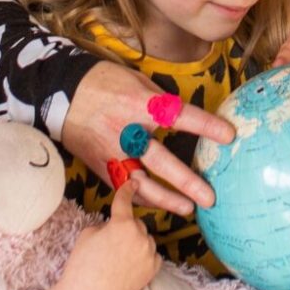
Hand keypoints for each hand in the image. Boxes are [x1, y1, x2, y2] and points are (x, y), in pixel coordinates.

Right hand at [55, 176, 159, 289]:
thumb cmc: (81, 266)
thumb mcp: (87, 234)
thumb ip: (106, 223)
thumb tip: (115, 225)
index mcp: (122, 224)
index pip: (125, 200)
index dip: (127, 189)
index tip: (133, 181)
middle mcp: (140, 236)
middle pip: (136, 223)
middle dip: (126, 228)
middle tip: (109, 244)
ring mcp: (149, 254)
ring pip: (145, 239)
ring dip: (135, 242)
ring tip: (116, 259)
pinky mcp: (153, 270)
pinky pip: (151, 255)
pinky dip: (143, 256)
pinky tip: (128, 266)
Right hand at [61, 59, 232, 216]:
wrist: (60, 94)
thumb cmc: (103, 81)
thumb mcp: (136, 80)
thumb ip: (159, 101)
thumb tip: (183, 117)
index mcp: (138, 104)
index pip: (178, 116)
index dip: (204, 126)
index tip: (228, 135)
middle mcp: (125, 131)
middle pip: (159, 160)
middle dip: (185, 181)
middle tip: (209, 197)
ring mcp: (111, 152)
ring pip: (140, 183)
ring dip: (165, 199)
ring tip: (189, 209)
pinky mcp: (100, 165)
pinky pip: (123, 187)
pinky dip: (142, 197)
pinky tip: (160, 204)